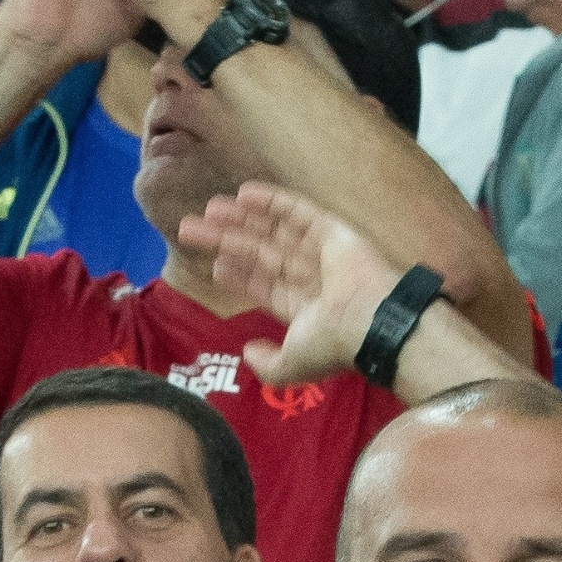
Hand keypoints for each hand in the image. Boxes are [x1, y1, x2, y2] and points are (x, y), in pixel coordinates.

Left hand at [180, 180, 409, 388]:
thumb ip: (268, 365)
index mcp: (304, 309)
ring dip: (242, 219)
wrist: (370, 321)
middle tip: (191, 229)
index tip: (214, 265)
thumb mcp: (292, 367)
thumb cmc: (331, 344)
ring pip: (274, 231)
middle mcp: (310, 278)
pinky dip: (273, 201)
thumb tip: (248, 352)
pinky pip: (298, 211)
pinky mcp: (332, 230)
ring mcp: (321, 252)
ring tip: (210, 209)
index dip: (239, 276)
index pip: (264, 286)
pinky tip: (244, 194)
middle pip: (260, 254)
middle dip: (226, 241)